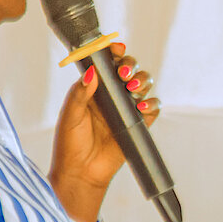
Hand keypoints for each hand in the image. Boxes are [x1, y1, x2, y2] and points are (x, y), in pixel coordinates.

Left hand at [49, 42, 159, 221]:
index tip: (117, 48)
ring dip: (142, 81)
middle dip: (130, 65)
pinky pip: (152, 108)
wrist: (81, 173)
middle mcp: (111, 96)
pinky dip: (151, 103)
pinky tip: (141, 107)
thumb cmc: (70, 144)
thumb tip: (92, 71)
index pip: (107, 63)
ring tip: (133, 89)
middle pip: (129, 69)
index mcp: (93, 89)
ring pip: (143, 85)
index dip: (114, 52)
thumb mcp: (70, 116)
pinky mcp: (137, 125)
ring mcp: (126, 109)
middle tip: (124, 74)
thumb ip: (80, 93)